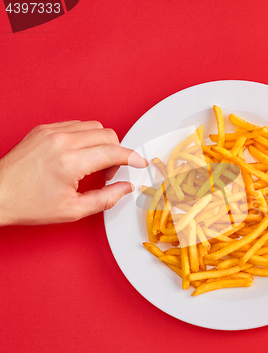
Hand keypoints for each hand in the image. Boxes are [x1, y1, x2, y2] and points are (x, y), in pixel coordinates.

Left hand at [0, 120, 146, 225]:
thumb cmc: (27, 204)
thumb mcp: (72, 210)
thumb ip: (106, 198)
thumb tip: (126, 188)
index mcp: (69, 162)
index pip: (114, 152)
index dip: (132, 158)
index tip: (140, 163)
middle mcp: (61, 141)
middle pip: (108, 135)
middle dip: (116, 153)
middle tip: (107, 173)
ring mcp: (51, 132)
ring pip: (94, 127)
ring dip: (101, 144)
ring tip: (91, 164)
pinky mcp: (43, 129)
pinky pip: (76, 125)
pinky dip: (85, 138)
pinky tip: (78, 156)